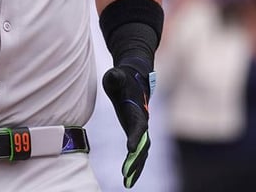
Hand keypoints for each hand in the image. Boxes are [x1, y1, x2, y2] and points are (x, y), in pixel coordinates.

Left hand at [102, 60, 152, 188]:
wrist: (134, 77)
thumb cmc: (122, 77)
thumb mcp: (116, 75)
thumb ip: (115, 76)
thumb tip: (114, 75)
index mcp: (137, 109)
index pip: (138, 126)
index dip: (135, 137)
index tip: (129, 149)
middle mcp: (142, 121)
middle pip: (142, 144)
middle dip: (136, 160)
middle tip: (126, 174)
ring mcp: (140, 127)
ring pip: (142, 151)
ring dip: (137, 167)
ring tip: (128, 182)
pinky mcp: (136, 131)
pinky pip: (138, 151)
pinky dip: (135, 164)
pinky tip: (128, 177)